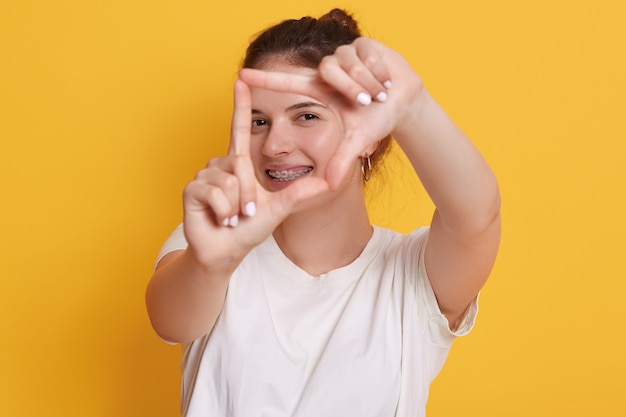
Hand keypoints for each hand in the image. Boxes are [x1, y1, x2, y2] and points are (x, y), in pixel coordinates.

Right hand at [182, 81, 328, 265]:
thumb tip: (328, 183)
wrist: (226, 251)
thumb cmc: (249, 229)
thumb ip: (299, 194)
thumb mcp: (278, 209)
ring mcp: (204, 174)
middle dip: (250, 195)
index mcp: (239, 163)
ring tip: (231, 215)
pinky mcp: (192, 188)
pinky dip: (224, 210)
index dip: (240, 105)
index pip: (239, 129)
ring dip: (236, 205)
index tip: (240, 80)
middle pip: (241, 166)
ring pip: (230, 182)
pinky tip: (220, 218)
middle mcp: (220, 163)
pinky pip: (216, 193)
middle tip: (246, 213)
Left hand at [239, 37, 423, 188]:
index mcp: (321, 90)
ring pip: (349, 62)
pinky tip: (386, 78)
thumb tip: (329, 186)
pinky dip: (380, 71)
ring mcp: (344, 54)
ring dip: (369, 81)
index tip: (241, 75)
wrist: (405, 101)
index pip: (287, 83)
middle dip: (351, 86)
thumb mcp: (358, 140)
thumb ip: (342, 160)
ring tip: (379, 92)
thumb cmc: (378, 118)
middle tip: (367, 101)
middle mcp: (328, 70)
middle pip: (328, 69)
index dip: (265, 80)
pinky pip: (367, 55)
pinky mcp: (363, 43)